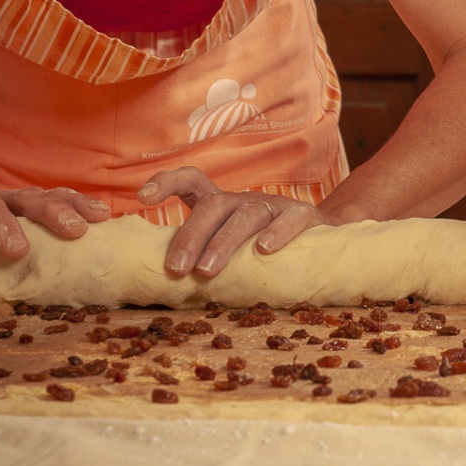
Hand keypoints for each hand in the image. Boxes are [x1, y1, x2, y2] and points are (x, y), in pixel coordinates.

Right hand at [0, 187, 111, 258]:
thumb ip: (27, 255)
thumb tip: (73, 283)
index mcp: (17, 207)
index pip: (52, 198)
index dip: (78, 204)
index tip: (104, 217)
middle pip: (29, 199)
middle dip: (54, 212)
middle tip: (75, 230)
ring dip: (6, 226)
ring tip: (19, 250)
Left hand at [138, 166, 327, 277]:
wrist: (324, 238)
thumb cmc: (264, 250)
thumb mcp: (232, 248)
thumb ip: (204, 257)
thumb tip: (160, 285)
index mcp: (223, 205)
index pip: (191, 180)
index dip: (166, 182)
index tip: (141, 198)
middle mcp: (245, 200)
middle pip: (214, 206)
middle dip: (191, 236)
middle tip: (176, 269)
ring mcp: (275, 206)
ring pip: (246, 216)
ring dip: (224, 242)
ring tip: (207, 270)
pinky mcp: (305, 215)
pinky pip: (291, 219)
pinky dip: (278, 232)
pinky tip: (264, 251)